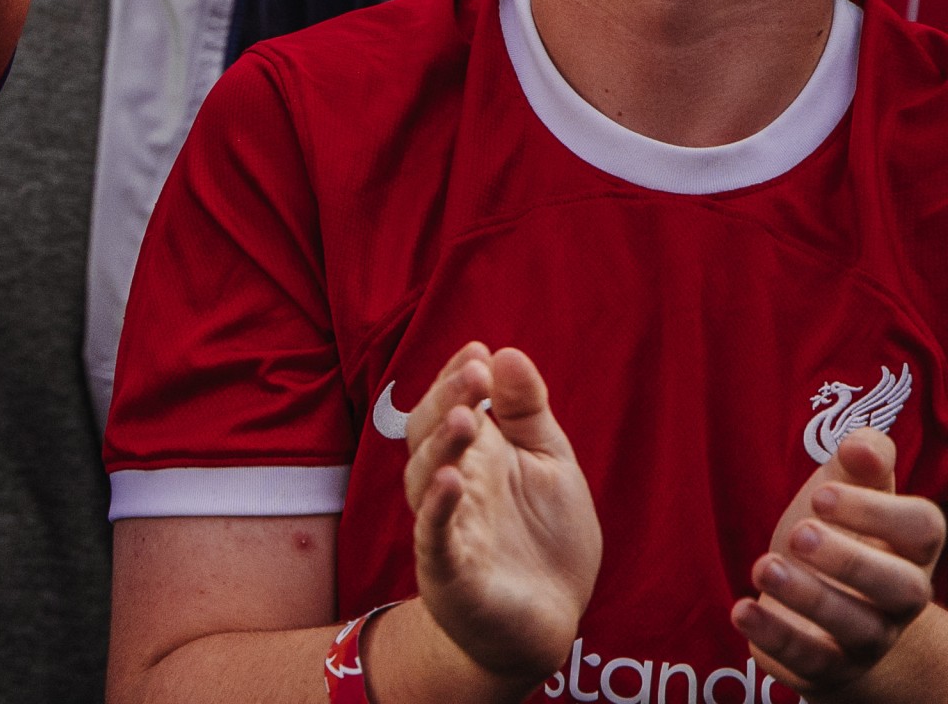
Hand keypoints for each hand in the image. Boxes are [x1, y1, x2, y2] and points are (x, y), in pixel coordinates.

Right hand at [404, 341, 602, 679]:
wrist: (546, 622)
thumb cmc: (544, 538)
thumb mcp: (550, 464)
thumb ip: (529, 412)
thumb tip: (506, 351)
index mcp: (476, 454)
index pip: (449, 403)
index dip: (457, 377)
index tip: (479, 351)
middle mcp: (453, 482)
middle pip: (428, 432)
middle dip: (446, 399)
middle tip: (475, 374)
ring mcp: (448, 524)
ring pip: (424, 476)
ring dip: (442, 445)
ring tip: (468, 418)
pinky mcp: (449, 569)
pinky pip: (434, 534)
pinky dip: (438, 507)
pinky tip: (453, 481)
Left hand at [735, 429, 944, 692]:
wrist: (827, 618)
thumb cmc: (839, 537)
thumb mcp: (847, 494)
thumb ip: (858, 464)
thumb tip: (862, 443)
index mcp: (909, 548)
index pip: (923, 530)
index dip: (877, 511)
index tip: (819, 494)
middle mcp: (898, 598)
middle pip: (903, 588)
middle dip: (852, 560)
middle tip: (798, 533)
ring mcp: (867, 637)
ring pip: (857, 628)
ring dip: (809, 596)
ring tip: (763, 566)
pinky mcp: (828, 666)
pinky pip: (812, 660)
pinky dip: (776, 636)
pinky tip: (741, 609)